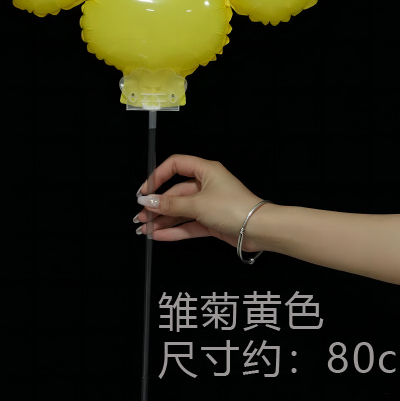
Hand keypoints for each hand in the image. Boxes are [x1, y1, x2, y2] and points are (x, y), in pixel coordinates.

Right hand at [134, 154, 264, 249]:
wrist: (259, 229)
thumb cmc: (234, 208)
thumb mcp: (197, 204)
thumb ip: (170, 204)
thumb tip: (148, 201)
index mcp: (205, 170)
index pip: (175, 165)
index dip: (158, 176)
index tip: (145, 190)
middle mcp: (205, 185)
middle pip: (175, 192)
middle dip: (156, 206)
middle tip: (140, 216)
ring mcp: (208, 204)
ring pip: (179, 211)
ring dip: (162, 220)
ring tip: (144, 228)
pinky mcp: (210, 221)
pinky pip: (187, 224)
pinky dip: (173, 230)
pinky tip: (158, 235)